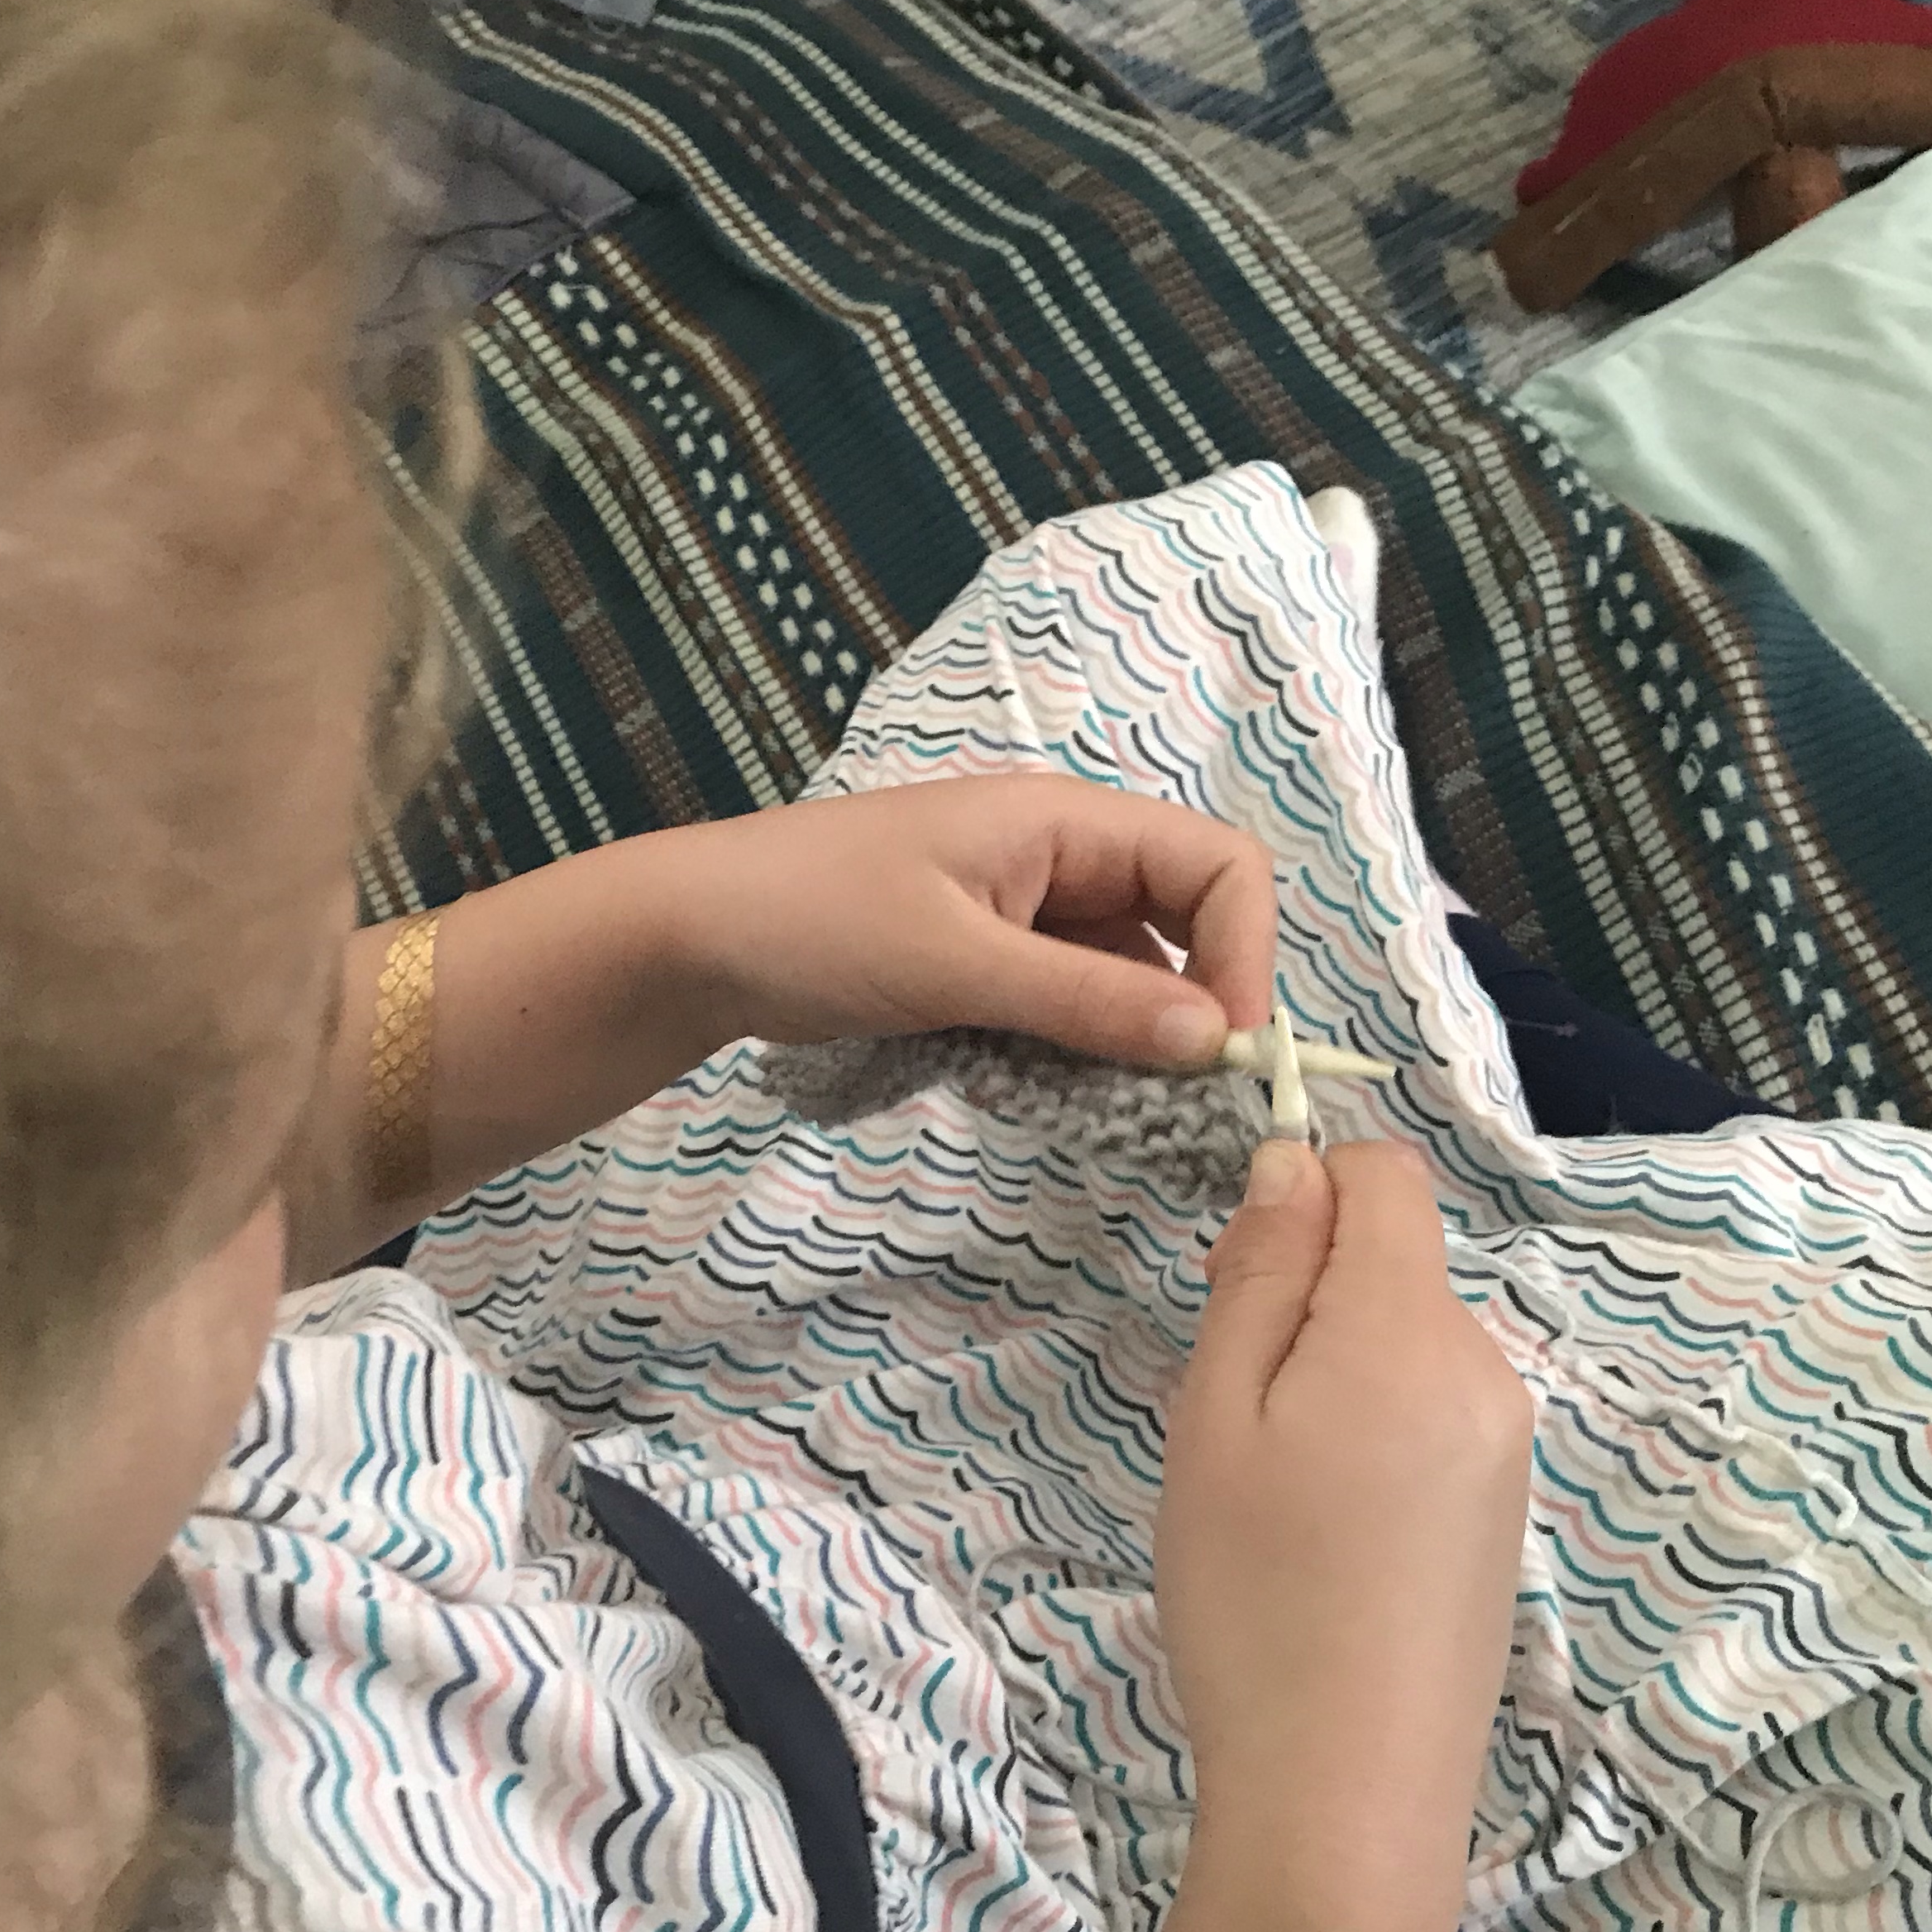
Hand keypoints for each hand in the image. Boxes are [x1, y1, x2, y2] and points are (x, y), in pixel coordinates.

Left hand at [632, 776, 1279, 1071]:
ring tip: (1110, 1109)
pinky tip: (1049, 1096)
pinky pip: (1069, 1008)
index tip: (1224, 1053)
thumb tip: (1215, 1040)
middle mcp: (1060, 859)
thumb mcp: (955, 963)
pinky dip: (1077, 1054)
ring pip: (1128, 979)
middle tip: (1178, 1104)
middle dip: (1196, 1011)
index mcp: (1065, 822)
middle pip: (1184, 926)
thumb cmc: (812, 922)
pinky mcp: (985, 965)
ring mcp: (1022, 914)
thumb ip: (1087, 1000)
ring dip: (1133, 1043)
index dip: (1245, 954)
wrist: (686, 939)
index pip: (1219, 867)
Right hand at [1156, 1142, 1533, 1862]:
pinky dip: (1367, 1433)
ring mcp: (1506, 1448)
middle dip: (1306, 1292)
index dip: (1303, 1188)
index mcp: (1415, 1331)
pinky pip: (1429, 1413)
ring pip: (1406, 1339)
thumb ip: (1261, 1276)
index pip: (1385, 1174)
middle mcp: (1485, 1371)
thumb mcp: (1217, 1418)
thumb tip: (1293, 1161)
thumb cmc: (1257, 1598)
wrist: (1348, 1796)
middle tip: (1227, 1409)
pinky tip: (1323, 1533)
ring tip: (1270, 1486)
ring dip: (1332, 1369)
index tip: (1232, 1281)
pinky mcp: (1502, 1513)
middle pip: (1395, 1259)